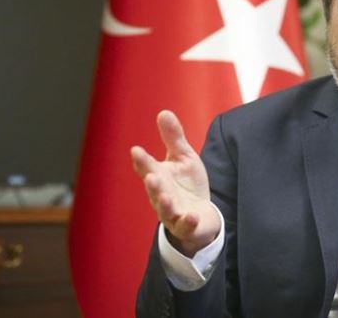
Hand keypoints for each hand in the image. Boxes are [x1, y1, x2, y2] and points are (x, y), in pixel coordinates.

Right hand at [131, 110, 220, 256]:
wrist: (201, 216)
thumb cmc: (187, 185)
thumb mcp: (183, 158)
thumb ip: (174, 138)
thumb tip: (163, 112)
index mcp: (159, 177)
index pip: (147, 168)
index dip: (142, 161)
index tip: (136, 151)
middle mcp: (161, 196)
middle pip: (154, 190)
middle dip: (152, 184)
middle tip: (151, 176)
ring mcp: (172, 213)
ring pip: (165, 210)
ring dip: (164, 204)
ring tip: (166, 196)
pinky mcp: (186, 226)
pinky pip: (185, 226)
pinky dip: (187, 222)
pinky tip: (191, 216)